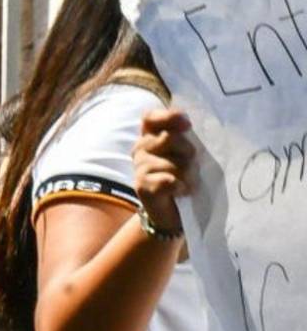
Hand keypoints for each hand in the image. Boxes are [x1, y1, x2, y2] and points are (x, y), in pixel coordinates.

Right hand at [133, 106, 194, 235]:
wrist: (176, 213)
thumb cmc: (185, 177)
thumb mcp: (187, 153)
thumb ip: (185, 135)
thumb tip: (187, 122)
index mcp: (151, 136)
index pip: (150, 118)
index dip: (168, 117)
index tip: (187, 124)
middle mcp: (141, 148)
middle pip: (169, 138)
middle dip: (187, 151)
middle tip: (191, 165)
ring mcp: (139, 167)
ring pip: (173, 163)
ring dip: (188, 175)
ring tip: (187, 182)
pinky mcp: (142, 186)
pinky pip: (169, 180)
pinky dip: (181, 187)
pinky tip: (180, 192)